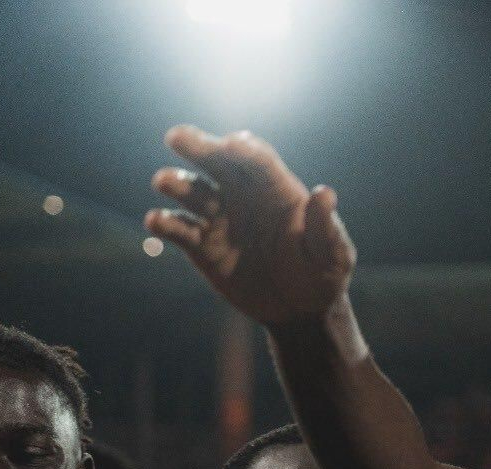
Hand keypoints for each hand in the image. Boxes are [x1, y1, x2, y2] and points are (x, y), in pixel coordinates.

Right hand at [147, 125, 354, 325]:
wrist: (300, 309)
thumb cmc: (323, 275)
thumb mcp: (333, 255)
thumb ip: (326, 228)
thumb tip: (324, 193)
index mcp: (278, 191)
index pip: (259, 161)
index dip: (246, 150)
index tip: (233, 144)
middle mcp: (244, 196)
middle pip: (218, 163)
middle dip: (199, 147)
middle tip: (177, 137)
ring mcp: (220, 218)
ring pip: (192, 191)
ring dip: (176, 183)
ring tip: (164, 181)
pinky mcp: (201, 245)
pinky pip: (178, 229)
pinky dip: (164, 223)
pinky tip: (156, 221)